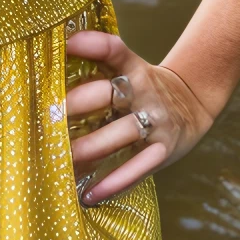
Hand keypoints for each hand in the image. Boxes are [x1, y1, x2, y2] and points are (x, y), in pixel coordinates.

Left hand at [64, 29, 217, 203]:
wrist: (192, 105)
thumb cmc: (144, 88)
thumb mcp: (129, 68)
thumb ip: (98, 62)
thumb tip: (55, 54)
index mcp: (134, 68)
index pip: (114, 49)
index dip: (91, 44)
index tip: (64, 44)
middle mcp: (145, 92)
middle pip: (109, 93)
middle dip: (77, 103)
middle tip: (46, 114)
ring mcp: (156, 122)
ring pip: (120, 133)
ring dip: (89, 147)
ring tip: (60, 157)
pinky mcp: (163, 151)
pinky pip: (138, 168)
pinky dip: (113, 182)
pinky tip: (89, 194)